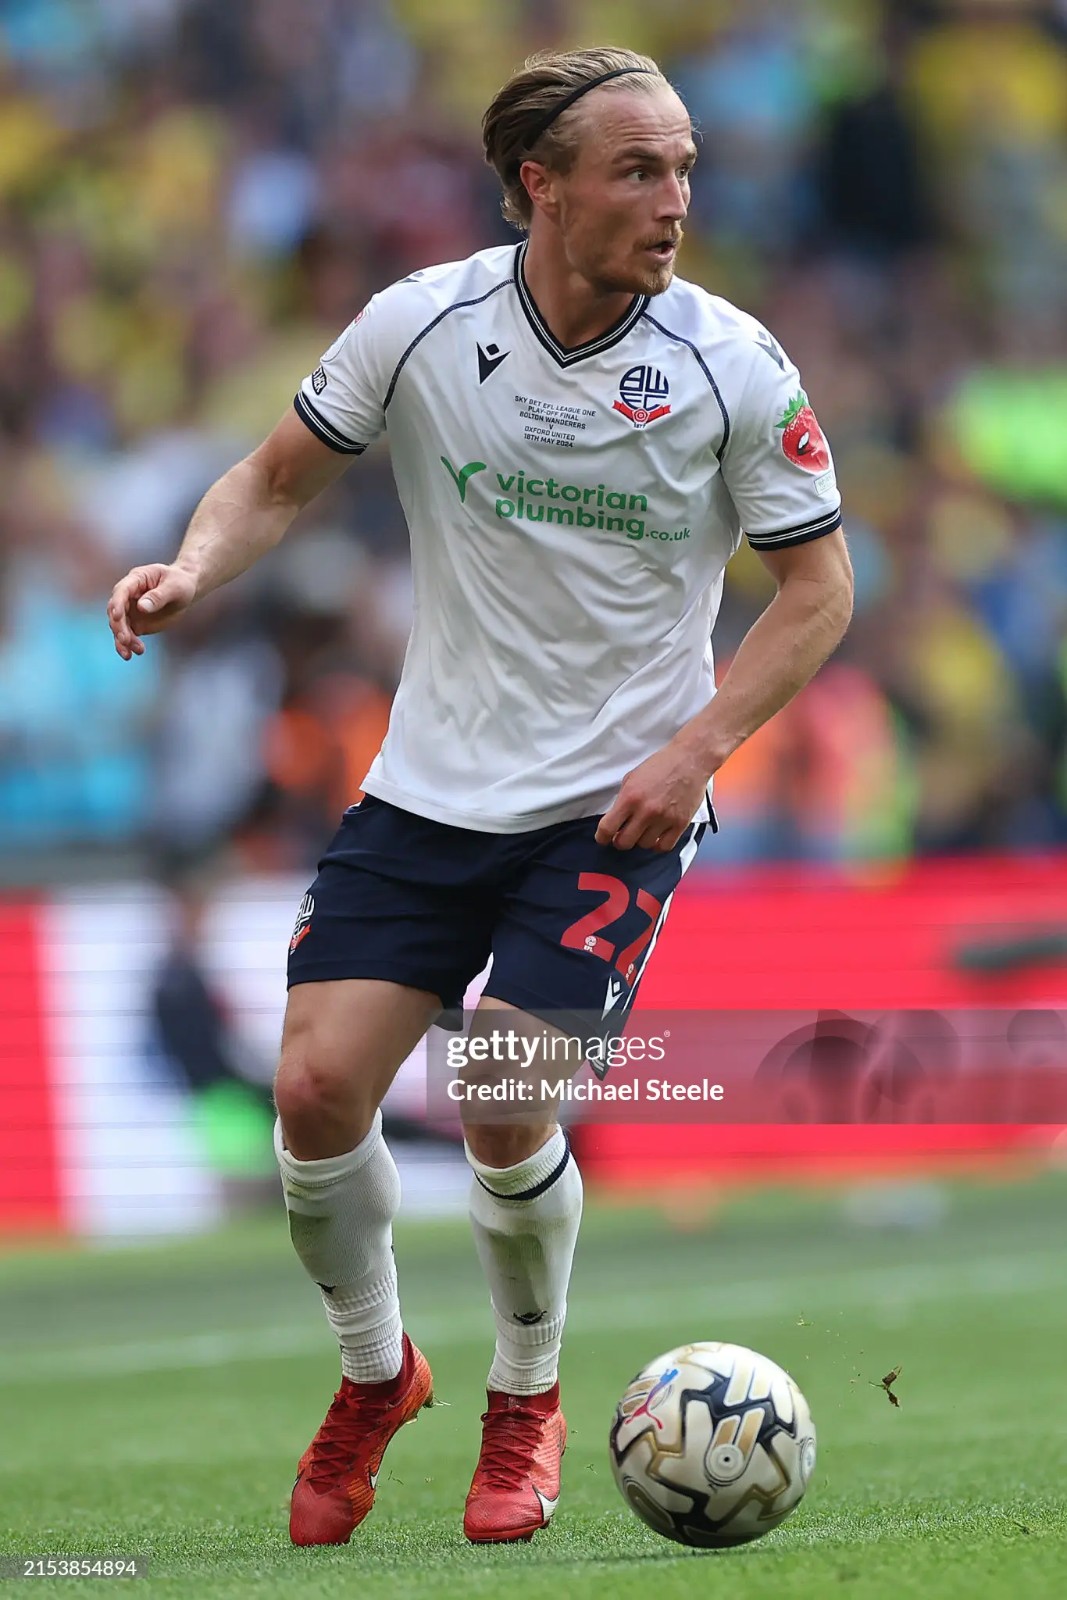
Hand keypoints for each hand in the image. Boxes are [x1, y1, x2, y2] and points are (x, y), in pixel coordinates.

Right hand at [106, 564, 197, 658]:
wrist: (184, 592)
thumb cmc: (180, 583)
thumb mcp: (174, 587)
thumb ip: (158, 596)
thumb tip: (141, 607)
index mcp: (135, 580)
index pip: (121, 591)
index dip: (117, 603)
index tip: (117, 616)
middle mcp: (128, 596)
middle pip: (115, 611)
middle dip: (119, 626)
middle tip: (126, 640)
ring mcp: (130, 611)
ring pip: (118, 626)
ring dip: (122, 640)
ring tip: (135, 651)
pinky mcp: (135, 624)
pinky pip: (127, 635)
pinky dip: (127, 645)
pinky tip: (131, 654)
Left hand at [595, 740, 711, 851]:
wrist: (690, 759)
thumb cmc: (660, 766)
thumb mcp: (632, 778)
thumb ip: (622, 800)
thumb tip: (615, 819)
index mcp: (630, 797)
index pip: (607, 828)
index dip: (601, 837)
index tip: (602, 839)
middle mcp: (646, 811)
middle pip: (624, 842)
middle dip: (620, 841)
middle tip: (623, 835)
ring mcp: (664, 819)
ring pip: (644, 845)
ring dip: (641, 840)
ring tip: (644, 830)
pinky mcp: (680, 824)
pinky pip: (664, 846)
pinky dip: (658, 845)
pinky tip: (657, 836)